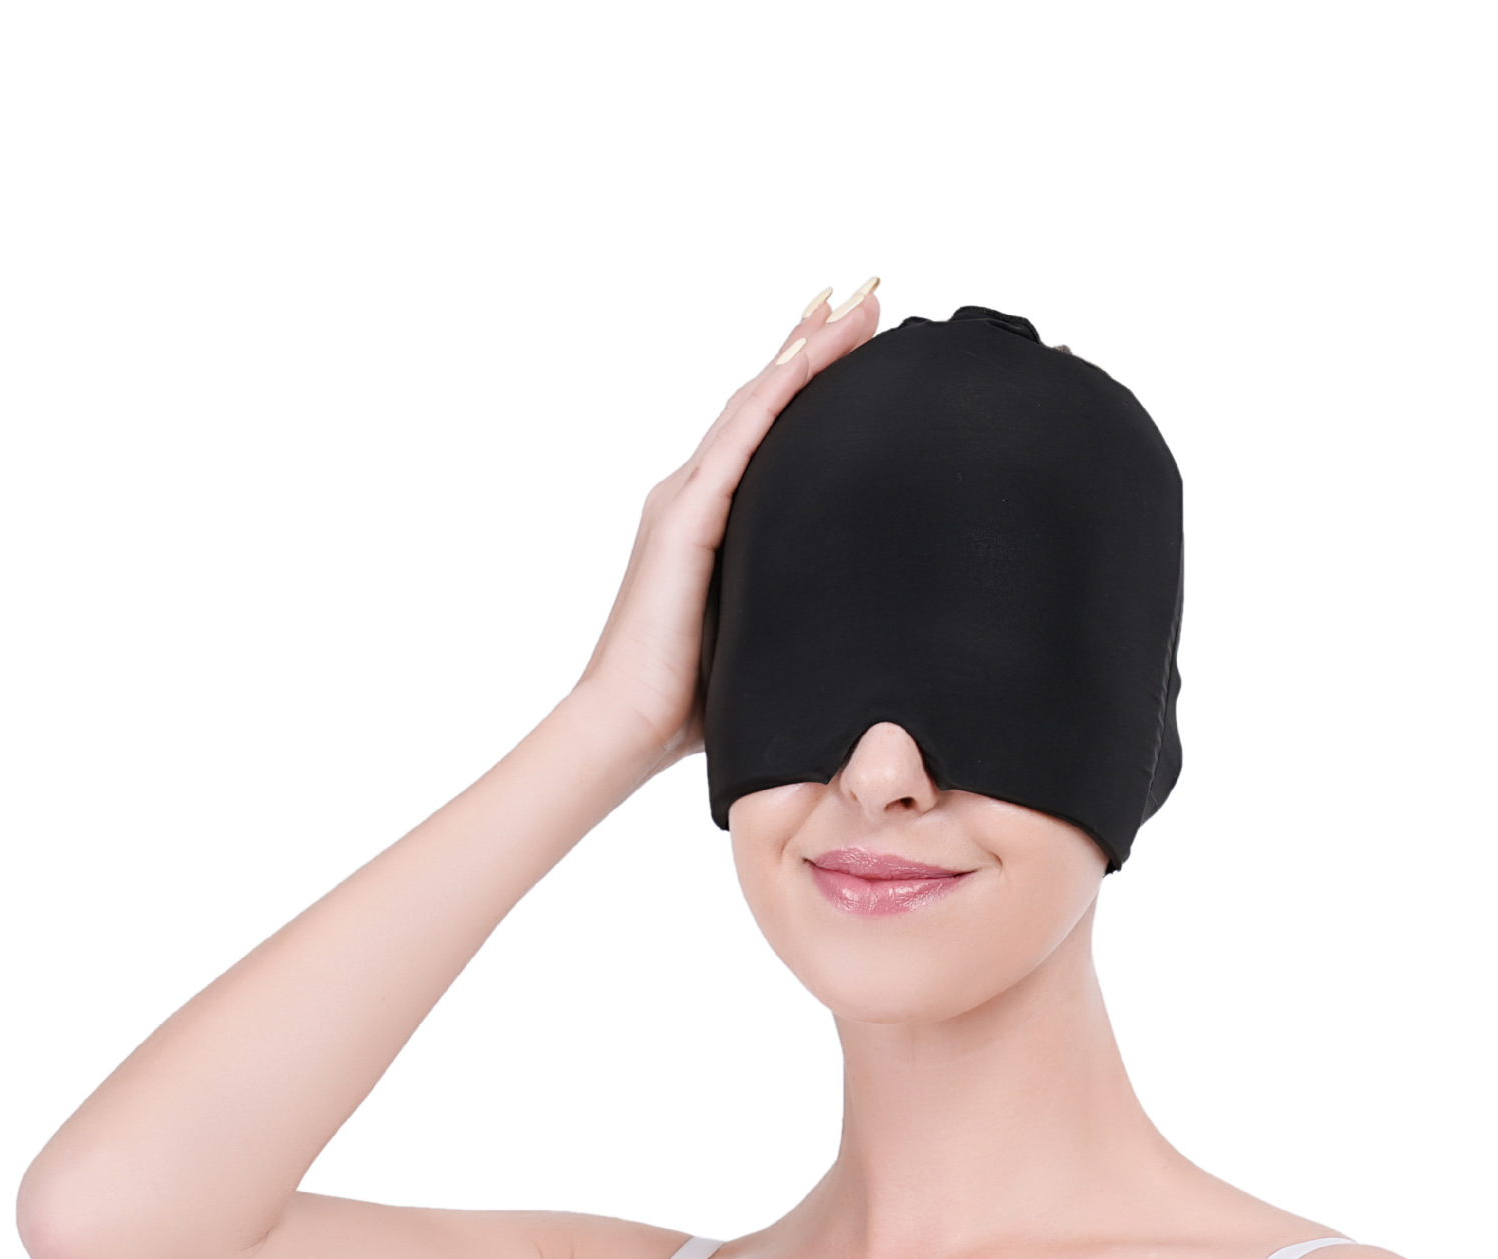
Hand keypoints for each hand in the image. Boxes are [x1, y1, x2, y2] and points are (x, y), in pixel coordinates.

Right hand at [577, 280, 882, 772]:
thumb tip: (862, 610)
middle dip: (814, 341)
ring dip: (802, 352)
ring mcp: (685, 501)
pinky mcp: (682, 524)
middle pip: (763, 399)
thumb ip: (796, 601)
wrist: (627, 728)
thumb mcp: (764, 631)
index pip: (769, 429)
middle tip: (870, 292)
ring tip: (851, 306)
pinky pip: (735, 448)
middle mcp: (694, 493)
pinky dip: (770, 400)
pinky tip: (802, 364)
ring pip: (752, 406)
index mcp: (713, 516)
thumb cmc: (694, 699)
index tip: (858, 332)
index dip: (809, 376)